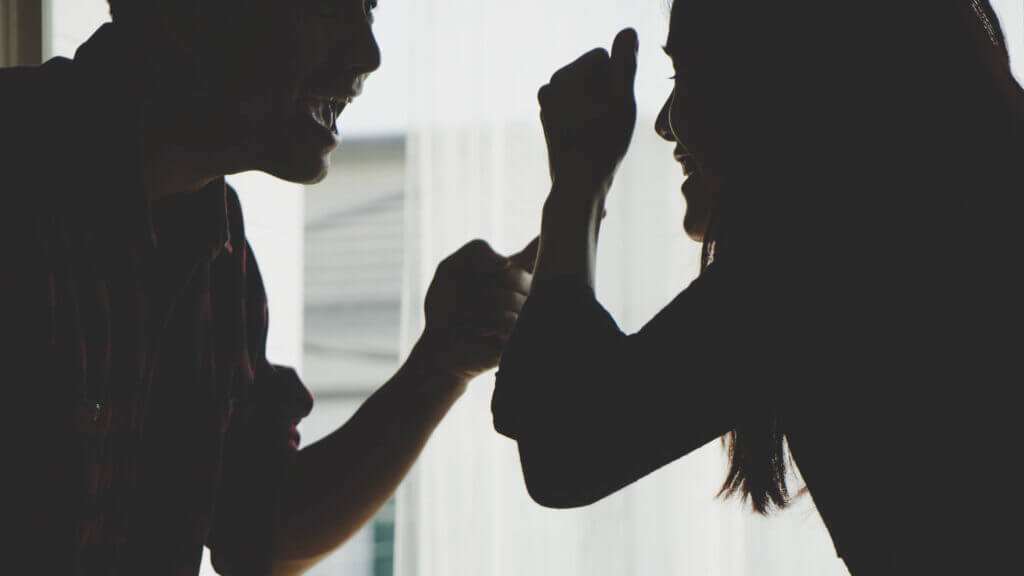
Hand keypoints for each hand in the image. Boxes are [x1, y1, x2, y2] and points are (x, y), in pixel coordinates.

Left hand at [418, 238, 539, 383]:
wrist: (439, 344)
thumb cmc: (448, 305)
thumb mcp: (453, 267)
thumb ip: (478, 250)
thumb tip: (505, 263)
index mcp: (517, 270)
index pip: (543, 250)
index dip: (552, 241)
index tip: (570, 223)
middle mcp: (528, 291)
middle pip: (515, 275)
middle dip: (486, 284)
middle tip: (470, 298)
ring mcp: (529, 316)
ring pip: (511, 299)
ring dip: (481, 307)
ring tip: (472, 318)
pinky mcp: (523, 339)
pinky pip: (509, 322)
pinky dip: (487, 323)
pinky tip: (480, 330)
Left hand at [539, 28, 637, 198]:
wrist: (577, 186)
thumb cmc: (603, 144)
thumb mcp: (623, 100)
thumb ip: (625, 63)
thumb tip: (627, 33)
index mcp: (566, 74)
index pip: (605, 57)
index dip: (618, 82)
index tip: (614, 108)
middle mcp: (551, 84)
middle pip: (594, 73)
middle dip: (606, 92)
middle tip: (608, 123)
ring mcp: (547, 103)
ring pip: (587, 91)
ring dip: (598, 106)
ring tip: (598, 132)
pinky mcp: (548, 120)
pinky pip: (577, 107)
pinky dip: (586, 118)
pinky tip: (589, 138)